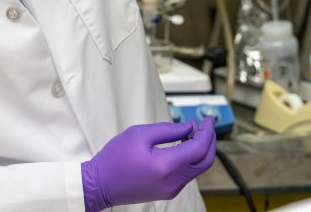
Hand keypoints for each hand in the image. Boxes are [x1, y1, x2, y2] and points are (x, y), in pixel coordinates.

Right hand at [81, 117, 216, 211]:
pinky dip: (192, 159)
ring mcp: (172, 189)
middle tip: (206, 124)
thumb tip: (189, 127)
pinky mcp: (168, 192)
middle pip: (205, 161)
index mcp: (166, 166)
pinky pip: (188, 174)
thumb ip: (168, 130)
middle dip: (210, 141)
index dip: (207, 131)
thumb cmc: (115, 158)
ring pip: (198, 169)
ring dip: (201, 150)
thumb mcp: (139, 134)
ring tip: (193, 132)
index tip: (208, 118)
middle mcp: (173, 181)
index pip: (199, 147)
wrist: (100, 185)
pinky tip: (184, 146)